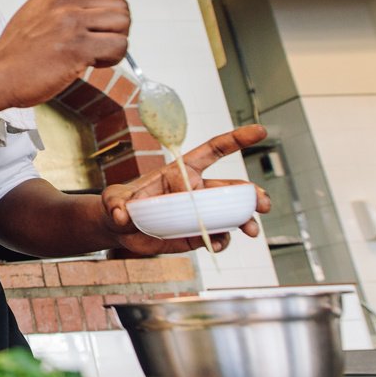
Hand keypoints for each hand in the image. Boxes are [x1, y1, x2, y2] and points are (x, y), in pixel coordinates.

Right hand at [0, 0, 129, 108]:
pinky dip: (113, 58)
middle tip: (100, 42)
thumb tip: (97, 11)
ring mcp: (70, 23)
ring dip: (116, 42)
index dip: (113, 7)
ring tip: (96, 54)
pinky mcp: (77, 46)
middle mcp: (63, 2)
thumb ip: (64, 7)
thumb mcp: (36, 14)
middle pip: (120, 4)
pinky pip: (119, 46)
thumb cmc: (15, 54)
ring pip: (123, 23)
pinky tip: (93, 64)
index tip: (104, 24)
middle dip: (117, 27)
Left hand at [100, 125, 271, 256]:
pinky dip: (221, 241)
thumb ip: (116, 204)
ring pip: (231, 212)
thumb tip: (122, 215)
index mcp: (181, 171)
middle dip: (252, 194)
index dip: (237, 139)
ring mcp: (199, 212)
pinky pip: (216, 236)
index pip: (213, 150)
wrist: (119, 230)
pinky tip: (216, 245)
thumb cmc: (118, 205)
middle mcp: (196, 189)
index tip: (261, 131)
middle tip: (263, 204)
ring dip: (245, 219)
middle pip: (231, 187)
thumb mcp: (113, 199)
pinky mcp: (197, 233)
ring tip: (251, 230)